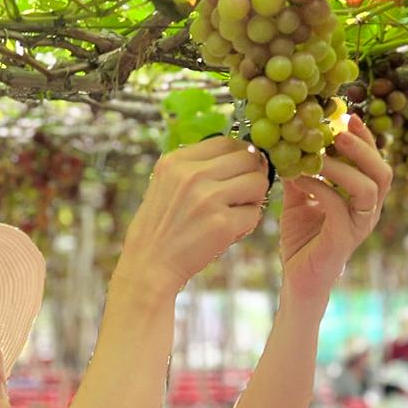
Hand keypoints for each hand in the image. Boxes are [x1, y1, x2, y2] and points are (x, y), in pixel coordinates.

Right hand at [117, 136, 269, 299]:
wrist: (149, 265)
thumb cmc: (161, 227)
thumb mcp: (166, 184)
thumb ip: (196, 167)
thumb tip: (245, 154)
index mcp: (176, 161)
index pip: (227, 142)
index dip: (240, 156)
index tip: (239, 171)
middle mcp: (192, 175)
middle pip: (248, 159)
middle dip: (251, 176)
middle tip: (242, 194)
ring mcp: (208, 198)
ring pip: (258, 183)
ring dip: (253, 199)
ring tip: (234, 212)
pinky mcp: (222, 224)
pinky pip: (254, 214)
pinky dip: (246, 224)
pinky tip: (227, 231)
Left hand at [278, 115, 391, 302]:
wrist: (297, 280)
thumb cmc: (302, 240)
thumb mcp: (299, 200)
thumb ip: (301, 174)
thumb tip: (290, 144)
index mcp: (362, 198)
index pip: (375, 162)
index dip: (366, 139)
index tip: (348, 116)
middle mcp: (368, 211)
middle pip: (383, 172)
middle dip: (364, 147)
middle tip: (338, 130)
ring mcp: (359, 226)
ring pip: (367, 189)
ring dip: (344, 166)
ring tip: (320, 153)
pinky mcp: (343, 239)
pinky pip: (338, 206)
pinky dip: (320, 187)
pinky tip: (300, 178)